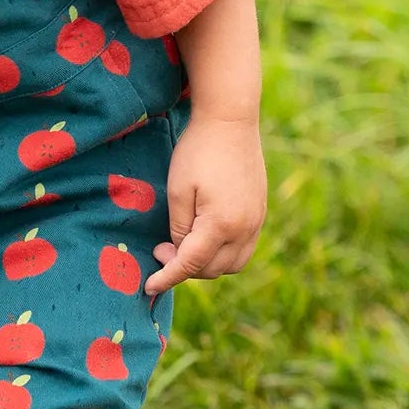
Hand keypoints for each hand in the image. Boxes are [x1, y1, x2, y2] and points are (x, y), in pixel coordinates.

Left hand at [144, 114, 265, 297]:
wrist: (230, 121)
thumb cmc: (197, 153)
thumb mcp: (177, 192)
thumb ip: (178, 229)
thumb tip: (179, 254)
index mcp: (221, 224)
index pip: (190, 264)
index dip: (167, 278)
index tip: (148, 287)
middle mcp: (245, 228)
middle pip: (212, 270)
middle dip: (184, 268)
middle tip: (161, 250)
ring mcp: (257, 222)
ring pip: (232, 265)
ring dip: (206, 266)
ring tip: (182, 247)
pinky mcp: (260, 214)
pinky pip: (243, 249)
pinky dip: (223, 254)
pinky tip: (204, 240)